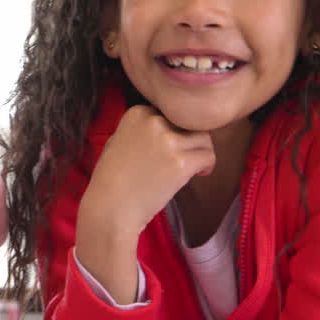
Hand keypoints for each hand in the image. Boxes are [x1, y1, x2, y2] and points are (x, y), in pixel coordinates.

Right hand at [76, 105, 213, 302]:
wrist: (110, 207)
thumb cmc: (111, 179)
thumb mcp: (118, 141)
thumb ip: (142, 129)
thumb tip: (168, 126)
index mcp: (137, 113)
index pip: (171, 112)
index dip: (174, 131)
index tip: (170, 149)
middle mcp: (153, 121)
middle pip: (189, 123)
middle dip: (190, 140)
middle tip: (184, 158)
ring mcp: (168, 141)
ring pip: (204, 138)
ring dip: (200, 152)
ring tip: (190, 168)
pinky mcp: (181, 162)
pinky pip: (208, 156)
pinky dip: (207, 166)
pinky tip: (196, 175)